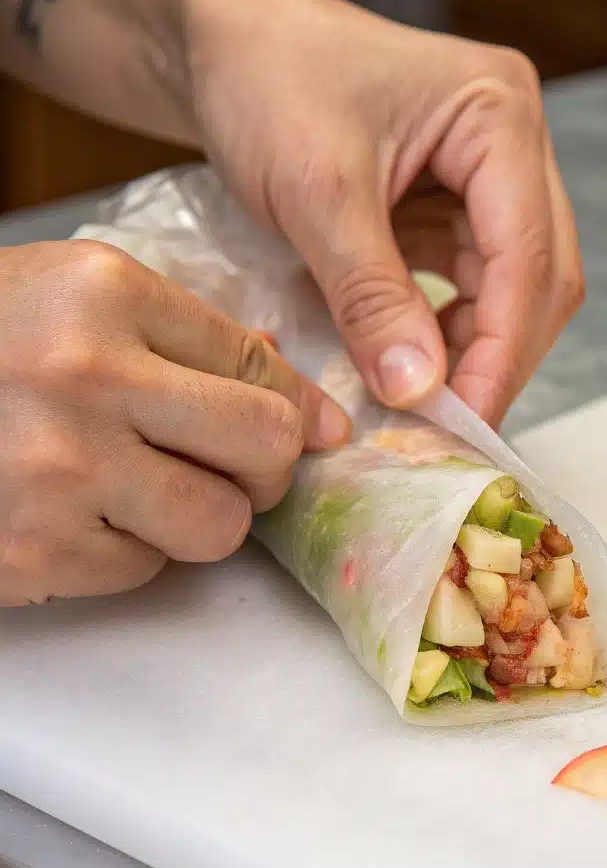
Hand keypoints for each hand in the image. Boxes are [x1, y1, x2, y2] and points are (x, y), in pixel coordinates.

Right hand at [0, 240, 349, 605]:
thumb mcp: (72, 300)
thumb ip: (184, 336)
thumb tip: (291, 381)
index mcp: (106, 296)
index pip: (260, 368)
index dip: (297, 407)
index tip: (310, 429)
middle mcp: (87, 377)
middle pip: (266, 447)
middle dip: (268, 469)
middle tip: (238, 468)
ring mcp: (58, 470)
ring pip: (221, 525)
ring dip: (200, 517)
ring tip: (142, 489)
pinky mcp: (34, 550)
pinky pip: (145, 571)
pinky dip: (127, 551)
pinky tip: (75, 512)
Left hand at [184, 0, 584, 425]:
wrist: (223, 43)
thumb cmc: (265, 78)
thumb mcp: (316, 191)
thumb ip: (371, 296)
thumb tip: (418, 393)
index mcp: (499, 116)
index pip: (527, 255)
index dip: (503, 349)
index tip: (465, 420)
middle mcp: (512, 146)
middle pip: (540, 277)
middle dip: (499, 357)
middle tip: (451, 427)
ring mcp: (489, 178)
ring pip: (513, 290)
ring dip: (476, 352)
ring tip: (428, 405)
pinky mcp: (456, 207)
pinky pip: (472, 286)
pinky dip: (448, 333)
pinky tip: (415, 365)